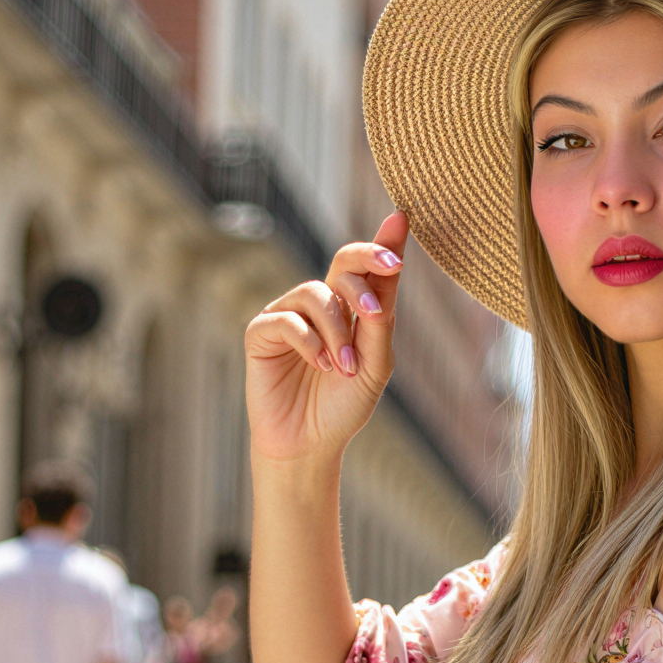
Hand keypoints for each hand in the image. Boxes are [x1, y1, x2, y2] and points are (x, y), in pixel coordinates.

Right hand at [244, 212, 405, 462]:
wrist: (310, 444)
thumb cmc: (343, 405)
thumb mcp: (375, 363)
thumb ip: (381, 318)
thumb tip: (392, 267)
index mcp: (351, 308)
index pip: (367, 267)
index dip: (383, 242)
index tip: (401, 218)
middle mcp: (320, 304)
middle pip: (342, 262)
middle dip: (363, 274)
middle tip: (376, 304)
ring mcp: (288, 315)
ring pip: (317, 295)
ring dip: (337, 331)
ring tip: (344, 368)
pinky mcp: (261, 332)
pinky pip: (287, 320)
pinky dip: (309, 342)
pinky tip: (320, 366)